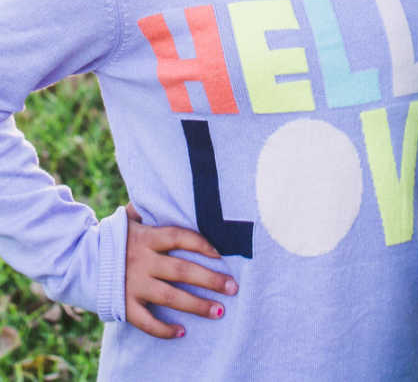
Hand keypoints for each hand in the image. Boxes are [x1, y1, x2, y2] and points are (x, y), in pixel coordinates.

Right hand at [124, 203, 238, 338]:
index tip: (221, 254)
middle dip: (210, 280)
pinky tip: (182, 332)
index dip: (201, 244)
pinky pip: (147, 322)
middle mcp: (143, 261)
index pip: (179, 237)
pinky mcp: (124, 305)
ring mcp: (133, 285)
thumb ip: (145, 208)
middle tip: (233, 287)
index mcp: (147, 237)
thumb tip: (158, 191)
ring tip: (219, 310)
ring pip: (171, 297)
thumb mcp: (127, 219)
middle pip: (182, 270)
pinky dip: (164, 330)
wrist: (78, 261)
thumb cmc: (111, 238)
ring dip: (197, 305)